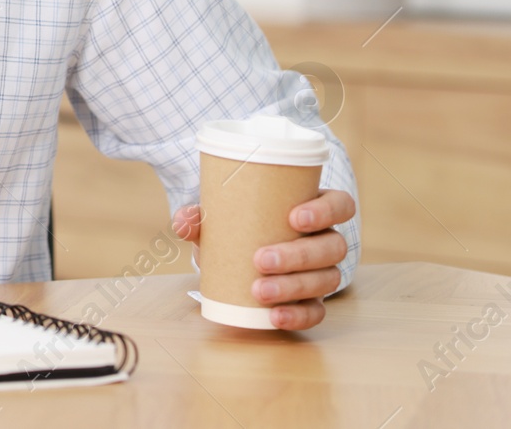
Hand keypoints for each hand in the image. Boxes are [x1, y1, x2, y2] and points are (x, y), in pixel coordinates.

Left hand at [173, 188, 354, 329]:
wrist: (235, 256)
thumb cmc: (237, 226)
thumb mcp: (219, 216)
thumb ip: (199, 216)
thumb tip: (183, 222)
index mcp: (313, 209)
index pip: (340, 205)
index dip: (326, 211)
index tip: (294, 217)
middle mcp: (325, 241)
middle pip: (332, 247)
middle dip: (299, 255)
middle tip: (260, 259)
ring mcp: (323, 272)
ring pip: (327, 280)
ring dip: (294, 287)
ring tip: (259, 291)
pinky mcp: (313, 300)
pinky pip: (317, 311)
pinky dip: (298, 315)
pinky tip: (275, 317)